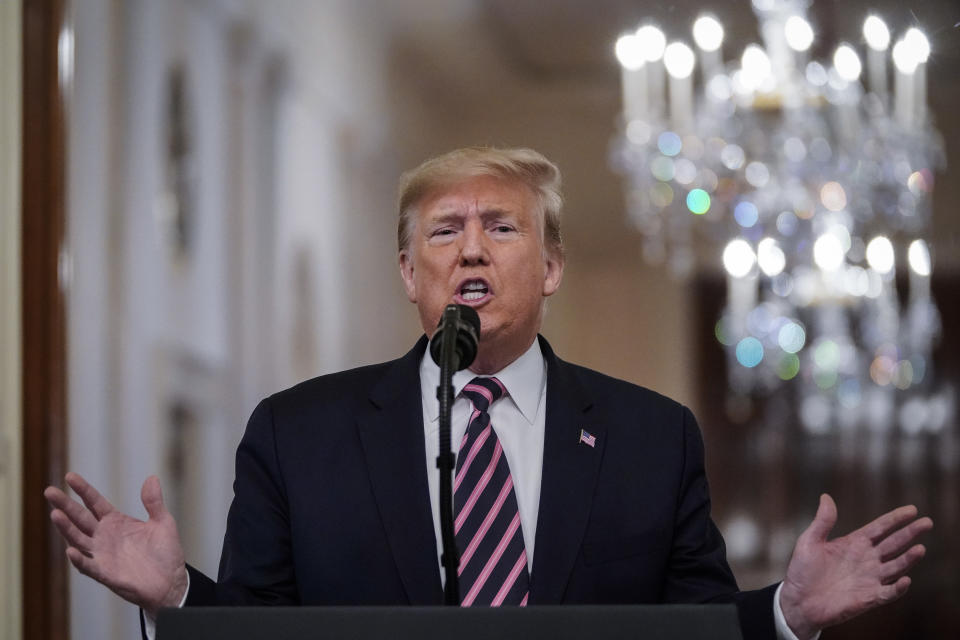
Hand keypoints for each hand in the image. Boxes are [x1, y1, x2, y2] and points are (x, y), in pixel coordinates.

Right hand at [44, 472, 188, 617]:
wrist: (170, 582)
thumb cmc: (165, 553)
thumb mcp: (163, 522)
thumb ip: (154, 502)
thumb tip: (151, 478)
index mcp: (116, 522)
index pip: (95, 502)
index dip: (83, 490)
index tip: (70, 476)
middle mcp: (105, 536)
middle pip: (80, 518)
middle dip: (65, 505)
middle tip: (49, 491)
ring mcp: (102, 555)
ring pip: (79, 539)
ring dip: (66, 528)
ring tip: (55, 514)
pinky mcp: (105, 573)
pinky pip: (88, 566)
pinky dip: (79, 559)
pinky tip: (71, 551)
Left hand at [779, 494, 932, 639]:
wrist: (798, 601)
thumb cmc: (802, 570)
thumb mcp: (810, 541)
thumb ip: (822, 521)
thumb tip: (826, 496)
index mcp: (854, 543)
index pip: (880, 528)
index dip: (896, 519)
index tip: (912, 510)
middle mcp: (866, 559)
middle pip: (894, 543)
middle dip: (910, 533)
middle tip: (927, 522)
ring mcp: (870, 578)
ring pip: (896, 566)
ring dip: (909, 559)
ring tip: (920, 548)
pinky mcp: (869, 597)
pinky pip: (888, 592)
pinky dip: (898, 588)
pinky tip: (904, 580)